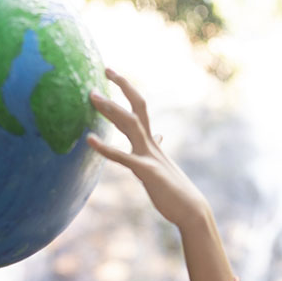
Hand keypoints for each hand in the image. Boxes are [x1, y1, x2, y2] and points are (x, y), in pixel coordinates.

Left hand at [86, 69, 210, 228]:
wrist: (192, 209)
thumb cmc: (175, 190)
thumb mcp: (163, 164)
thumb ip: (156, 149)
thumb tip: (158, 136)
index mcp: (152, 143)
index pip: (139, 108)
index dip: (126, 90)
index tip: (112, 74)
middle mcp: (150, 144)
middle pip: (136, 108)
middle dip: (120, 89)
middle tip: (104, 71)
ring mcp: (149, 156)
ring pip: (130, 124)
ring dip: (111, 109)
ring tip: (92, 97)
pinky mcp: (147, 172)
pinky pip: (123, 157)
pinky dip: (106, 148)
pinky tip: (90, 140)